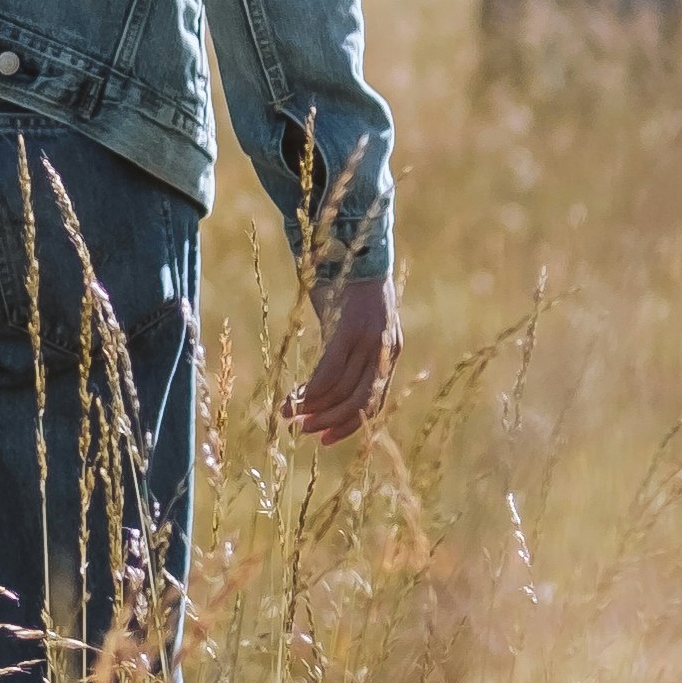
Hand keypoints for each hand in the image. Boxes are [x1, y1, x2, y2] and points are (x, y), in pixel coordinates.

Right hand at [283, 270, 398, 442]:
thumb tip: (323, 379)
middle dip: (332, 421)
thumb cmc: (345, 282)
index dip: (350, 423)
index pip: (374, 400)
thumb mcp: (349, 321)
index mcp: (389, 350)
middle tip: (305, 432)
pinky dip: (312, 390)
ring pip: (344, 390)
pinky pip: (330, 371)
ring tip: (292, 417)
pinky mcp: (350, 331)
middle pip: (361, 401)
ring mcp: (369, 341)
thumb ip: (345, 348)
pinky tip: (294, 398)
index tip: (324, 437)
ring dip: (316, 408)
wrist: (353, 244)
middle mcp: (384, 349)